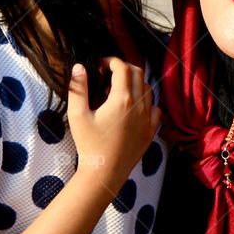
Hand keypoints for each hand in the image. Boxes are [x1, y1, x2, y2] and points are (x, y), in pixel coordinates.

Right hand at [66, 57, 160, 190]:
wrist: (105, 172)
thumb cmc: (89, 144)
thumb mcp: (77, 115)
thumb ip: (78, 88)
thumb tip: (80, 67)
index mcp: (121, 98)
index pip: (122, 67)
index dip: (111, 61)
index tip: (100, 65)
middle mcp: (139, 105)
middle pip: (138, 73)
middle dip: (124, 67)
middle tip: (109, 73)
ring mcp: (148, 118)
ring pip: (147, 89)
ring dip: (135, 83)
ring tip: (119, 90)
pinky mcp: (151, 131)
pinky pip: (155, 108)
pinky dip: (146, 102)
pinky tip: (134, 108)